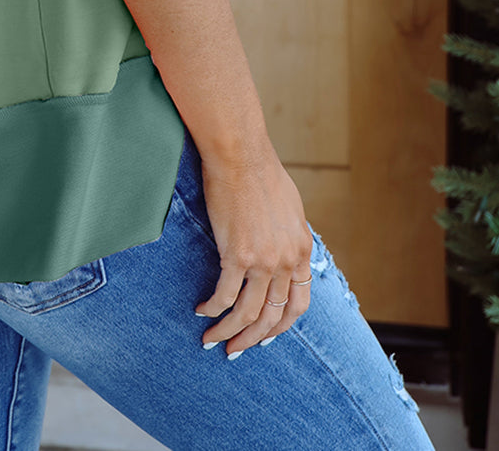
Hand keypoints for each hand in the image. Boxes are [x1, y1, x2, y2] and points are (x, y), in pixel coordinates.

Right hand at [194, 136, 313, 356]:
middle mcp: (286, 261)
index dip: (281, 326)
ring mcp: (263, 260)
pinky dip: (212, 309)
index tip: (265, 335)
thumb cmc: (260, 172)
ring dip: (229, 332)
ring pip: (248, 313)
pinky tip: (201, 310)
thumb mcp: (290, 208)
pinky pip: (224, 295)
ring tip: (211, 339)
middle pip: (273, 317)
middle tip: (235, 349)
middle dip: (253, 339)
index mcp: (301, 250)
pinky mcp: (236, 254)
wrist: (240, 154)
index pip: (299, 304)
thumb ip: (289, 237)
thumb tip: (284, 251)